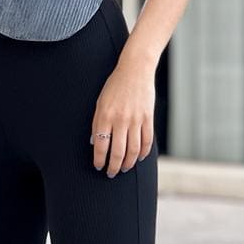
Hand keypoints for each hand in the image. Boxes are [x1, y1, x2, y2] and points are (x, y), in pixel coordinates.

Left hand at [89, 60, 155, 177]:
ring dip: (128, 163)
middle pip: (118, 152)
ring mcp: (136, 119)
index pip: (101, 145)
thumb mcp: (100, 102)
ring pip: (134, 150)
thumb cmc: (115, 86)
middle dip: (113, 166)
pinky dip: (143, 153)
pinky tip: (139, 158)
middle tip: (111, 173)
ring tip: (124, 168)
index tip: (98, 166)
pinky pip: (147, 141)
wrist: (135, 70)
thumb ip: (97, 123)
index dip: (99, 160)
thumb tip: (95, 143)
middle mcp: (120, 120)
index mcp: (105, 115)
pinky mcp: (148, 118)